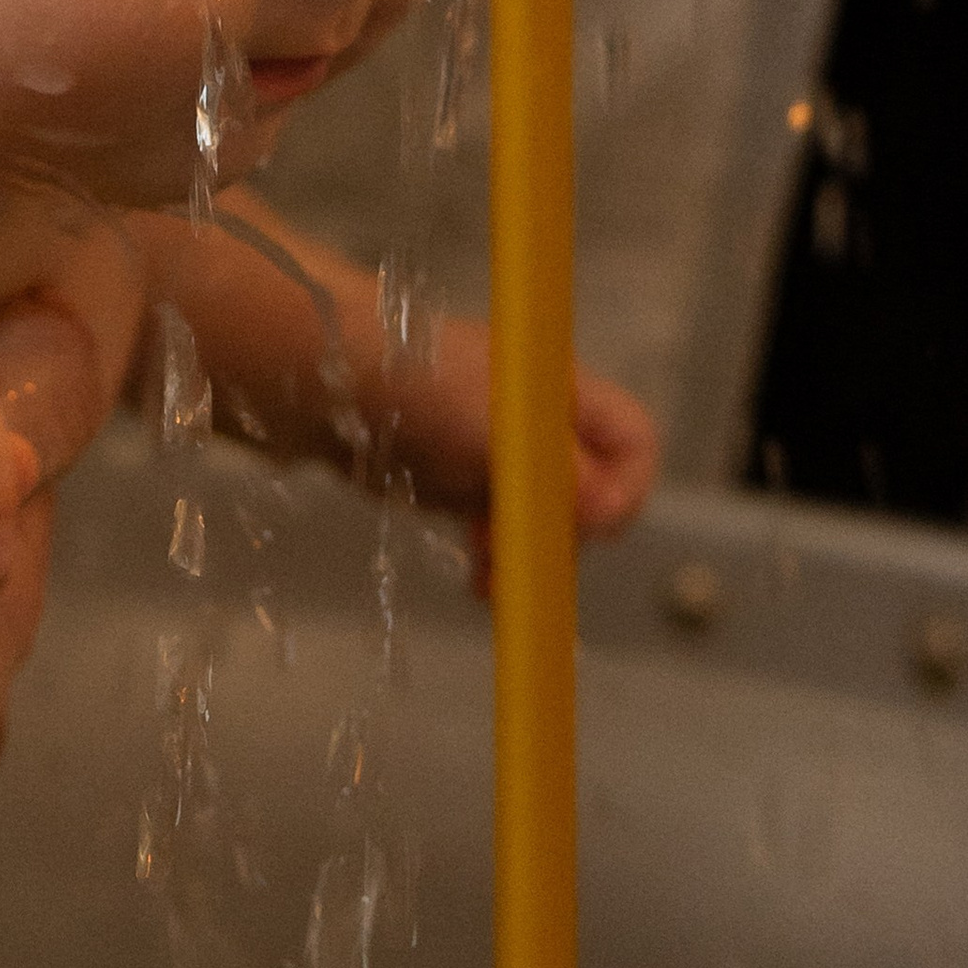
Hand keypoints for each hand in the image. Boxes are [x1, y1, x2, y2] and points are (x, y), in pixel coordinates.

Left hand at [365, 314, 659, 587]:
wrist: (333, 385)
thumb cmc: (417, 383)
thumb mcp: (494, 424)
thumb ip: (551, 468)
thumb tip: (600, 510)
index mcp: (565, 395)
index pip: (634, 444)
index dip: (626, 490)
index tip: (590, 526)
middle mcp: (545, 426)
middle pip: (594, 495)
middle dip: (566, 534)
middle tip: (526, 555)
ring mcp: (507, 458)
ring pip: (546, 524)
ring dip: (529, 557)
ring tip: (492, 578)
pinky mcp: (469, 486)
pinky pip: (503, 534)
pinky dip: (498, 561)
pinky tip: (481, 583)